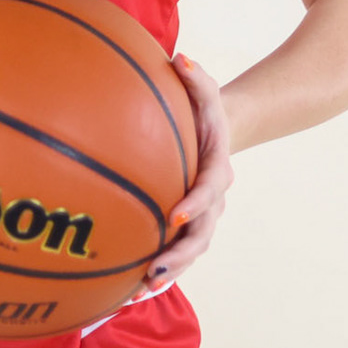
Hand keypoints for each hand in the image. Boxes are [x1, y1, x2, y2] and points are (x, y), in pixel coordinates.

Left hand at [130, 53, 233, 301]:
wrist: (216, 133)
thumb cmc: (203, 109)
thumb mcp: (205, 89)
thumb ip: (196, 76)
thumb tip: (181, 58)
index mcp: (216, 167)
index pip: (209, 189)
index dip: (195, 204)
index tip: (175, 215)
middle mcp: (213, 199)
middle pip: (202, 234)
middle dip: (181, 255)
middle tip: (155, 269)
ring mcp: (202, 217)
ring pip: (190, 250)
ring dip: (169, 271)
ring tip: (140, 289)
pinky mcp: (187, 226)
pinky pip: (175, 251)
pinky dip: (159, 270)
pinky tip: (130, 287)